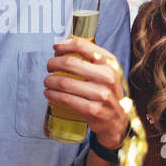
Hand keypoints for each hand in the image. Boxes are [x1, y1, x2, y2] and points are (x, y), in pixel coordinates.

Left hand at [43, 37, 128, 151]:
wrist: (117, 120)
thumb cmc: (107, 93)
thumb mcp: (107, 72)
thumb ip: (91, 58)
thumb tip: (63, 47)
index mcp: (110, 63)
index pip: (82, 46)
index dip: (64, 45)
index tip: (56, 48)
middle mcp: (107, 77)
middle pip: (70, 63)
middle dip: (53, 63)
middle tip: (49, 67)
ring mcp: (100, 94)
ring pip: (65, 82)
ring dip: (50, 81)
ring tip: (47, 81)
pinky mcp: (92, 110)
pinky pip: (66, 99)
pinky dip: (53, 95)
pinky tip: (49, 93)